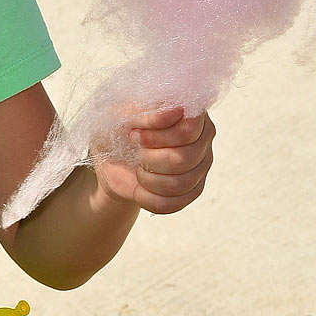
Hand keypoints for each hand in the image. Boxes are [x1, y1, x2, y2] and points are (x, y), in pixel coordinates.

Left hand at [95, 107, 214, 214]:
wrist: (112, 161)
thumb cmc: (119, 131)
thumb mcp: (123, 115)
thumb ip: (148, 112)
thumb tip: (175, 112)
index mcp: (190, 113)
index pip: (188, 129)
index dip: (159, 137)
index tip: (135, 135)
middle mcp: (203, 138)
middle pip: (185, 158)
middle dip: (150, 159)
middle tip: (136, 152)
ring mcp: (201, 166)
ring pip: (180, 183)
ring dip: (149, 179)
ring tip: (138, 169)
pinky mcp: (193, 190)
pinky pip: (175, 203)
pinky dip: (149, 198)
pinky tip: (140, 188)